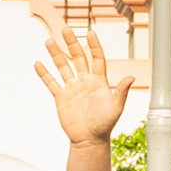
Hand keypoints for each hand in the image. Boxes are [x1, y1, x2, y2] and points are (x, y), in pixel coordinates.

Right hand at [36, 25, 138, 142]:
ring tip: (49, 40)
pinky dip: (44, 74)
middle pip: (78, 57)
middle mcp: (85, 81)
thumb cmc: (105, 125)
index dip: (94, 46)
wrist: (89, 140)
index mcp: (99, 81)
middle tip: (66, 29)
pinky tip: (38, 63)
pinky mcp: (61, 97)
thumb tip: (131, 77)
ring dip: (56, 54)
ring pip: (63, 67)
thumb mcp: (115, 108)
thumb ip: (121, 92)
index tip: (91, 33)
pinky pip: (51, 83)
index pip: (97, 58)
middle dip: (72, 43)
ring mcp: (72, 88)